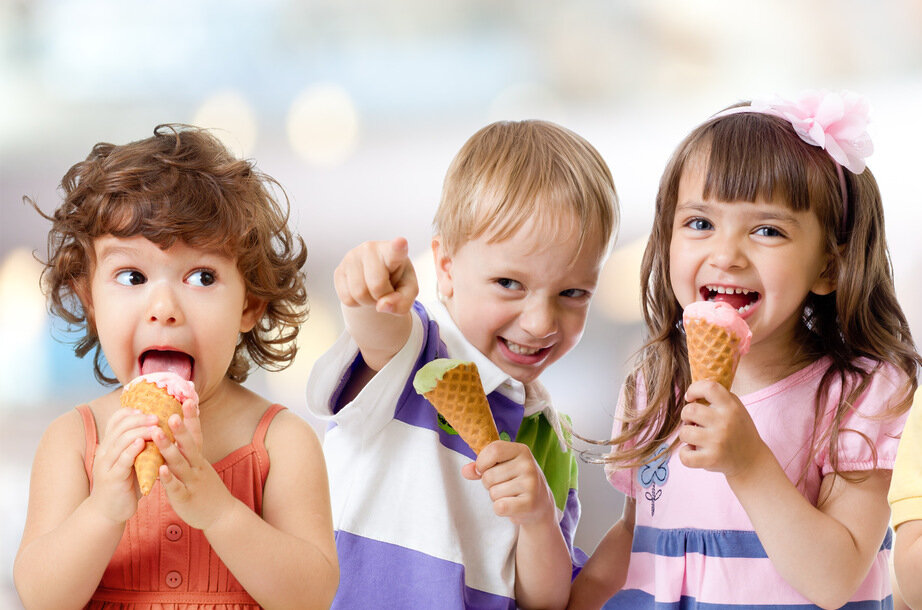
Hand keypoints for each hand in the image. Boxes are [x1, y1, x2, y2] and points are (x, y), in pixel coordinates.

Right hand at [88, 407, 156, 522]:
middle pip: (120, 427)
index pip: (116, 420)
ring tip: (155, 426)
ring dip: (139, 431)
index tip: (148, 409)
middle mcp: (104, 451)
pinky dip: (132, 450)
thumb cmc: (125, 483)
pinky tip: (143, 443)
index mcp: (109, 444)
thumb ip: (140, 445)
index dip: (131, 412)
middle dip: (139, 419)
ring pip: (121, 441)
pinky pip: (122, 460)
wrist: (109, 511)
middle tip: (157, 416)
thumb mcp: (131, 460)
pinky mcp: (112, 478)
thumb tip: (160, 427)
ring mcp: (106, 465)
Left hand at [152, 400, 235, 529]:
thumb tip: (178, 432)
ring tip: (157, 434)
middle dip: (180, 429)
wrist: (222, 515)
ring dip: (168, 448)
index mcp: (199, 459)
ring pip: (180, 463)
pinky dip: (169, 479)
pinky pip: (176, 487)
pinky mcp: (186, 498)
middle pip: (189, 445)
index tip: (188, 399)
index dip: (192, 418)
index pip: (196, 434)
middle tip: (170, 413)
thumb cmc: (207, 489)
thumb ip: (189, 451)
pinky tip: (160, 470)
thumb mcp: (200, 466)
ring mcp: (192, 482)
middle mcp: (197, 467)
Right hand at [334, 237, 417, 314]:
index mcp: (393, 251)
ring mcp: (351, 257)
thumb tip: (382, 306)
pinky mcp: (339, 270)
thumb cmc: (397, 281)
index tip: (401, 242)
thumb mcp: (408, 292)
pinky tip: (362, 291)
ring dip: (369, 302)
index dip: (397, 247)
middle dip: (382, 297)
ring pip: (359, 294)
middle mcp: (370, 249)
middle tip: (386, 290)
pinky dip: (356, 303)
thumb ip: (402, 302)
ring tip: (374, 291)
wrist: (376, 279)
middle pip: (377, 285)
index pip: (395, 250)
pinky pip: (347, 299)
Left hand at [462, 441, 556, 525]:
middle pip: (489, 475)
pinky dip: (500, 509)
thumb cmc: (516, 481)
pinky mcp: (530, 503)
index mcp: (522, 450)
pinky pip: (499, 507)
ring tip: (510, 495)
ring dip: (496, 497)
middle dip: (488, 484)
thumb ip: (481, 466)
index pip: (493, 450)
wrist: (540, 503)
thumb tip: (465, 471)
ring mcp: (531, 484)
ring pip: (493, 493)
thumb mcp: (502, 466)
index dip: (482, 462)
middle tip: (504, 486)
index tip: (484, 469)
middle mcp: (528, 465)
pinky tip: (512, 505)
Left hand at [678, 380, 768, 479]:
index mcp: (731, 407)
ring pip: (684, 432)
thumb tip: (692, 391)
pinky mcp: (711, 460)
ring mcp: (718, 442)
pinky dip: (685, 454)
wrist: (752, 461)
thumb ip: (717, 396)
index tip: (691, 397)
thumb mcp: (736, 408)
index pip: (709, 387)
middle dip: (686, 416)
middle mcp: (725, 423)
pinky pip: (684, 455)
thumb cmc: (738, 430)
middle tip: (693, 422)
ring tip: (695, 438)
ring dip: (686, 435)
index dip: (694, 389)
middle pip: (689, 410)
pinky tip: (694, 451)